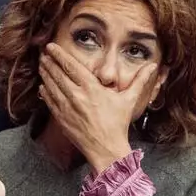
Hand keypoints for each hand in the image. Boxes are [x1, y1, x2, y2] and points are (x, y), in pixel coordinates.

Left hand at [38, 42, 157, 173]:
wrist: (106, 148)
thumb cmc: (117, 124)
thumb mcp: (129, 100)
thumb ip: (140, 81)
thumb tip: (153, 66)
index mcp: (92, 88)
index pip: (71, 66)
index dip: (59, 55)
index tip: (51, 47)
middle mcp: (77, 95)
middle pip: (58, 74)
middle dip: (49, 62)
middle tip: (43, 54)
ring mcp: (67, 107)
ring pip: (51, 86)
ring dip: (45, 74)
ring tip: (41, 65)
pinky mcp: (61, 119)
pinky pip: (49, 102)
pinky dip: (45, 92)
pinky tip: (42, 86)